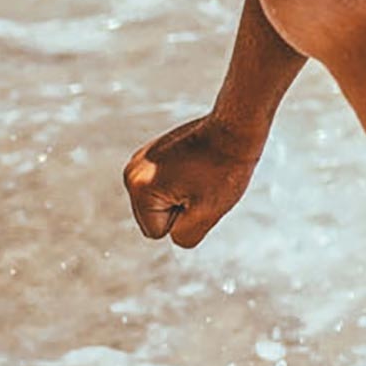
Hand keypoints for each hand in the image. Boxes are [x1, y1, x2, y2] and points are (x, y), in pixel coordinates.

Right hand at [124, 117, 260, 246]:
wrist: (234, 130)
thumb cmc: (224, 171)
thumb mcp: (208, 213)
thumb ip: (185, 235)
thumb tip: (171, 235)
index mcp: (138, 187)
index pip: (157, 232)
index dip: (184, 220)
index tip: (199, 193)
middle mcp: (131, 173)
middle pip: (154, 218)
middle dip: (180, 209)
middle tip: (201, 184)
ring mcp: (139, 161)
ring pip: (161, 202)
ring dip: (182, 195)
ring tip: (200, 174)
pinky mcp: (151, 154)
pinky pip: (165, 185)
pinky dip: (182, 181)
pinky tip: (197, 165)